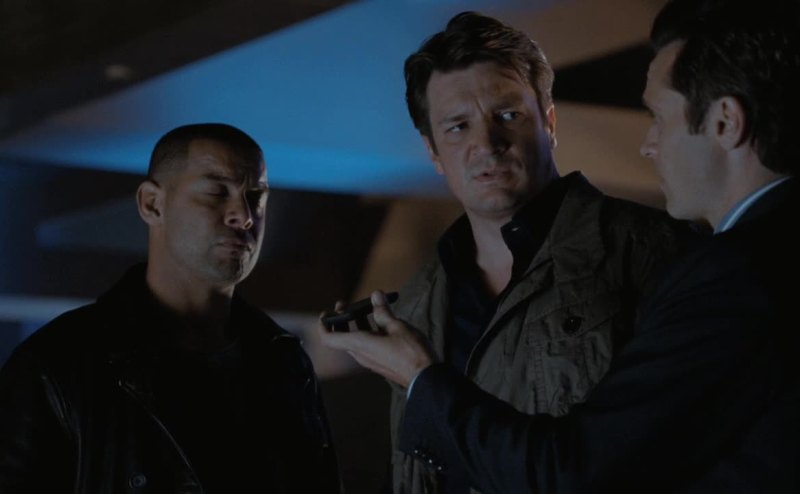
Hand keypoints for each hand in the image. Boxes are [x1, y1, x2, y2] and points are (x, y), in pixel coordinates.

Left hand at [318, 290, 436, 386]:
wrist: (424, 377)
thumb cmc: (410, 352)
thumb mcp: (397, 326)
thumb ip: (383, 311)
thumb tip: (375, 295)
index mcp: (359, 344)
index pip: (328, 338)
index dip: (323, 325)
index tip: (326, 313)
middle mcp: (360, 354)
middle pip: (341, 337)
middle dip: (341, 318)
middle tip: (345, 303)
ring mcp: (370, 360)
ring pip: (354, 340)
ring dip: (356, 323)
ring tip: (368, 308)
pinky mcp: (379, 362)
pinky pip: (366, 345)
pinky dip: (367, 331)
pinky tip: (381, 322)